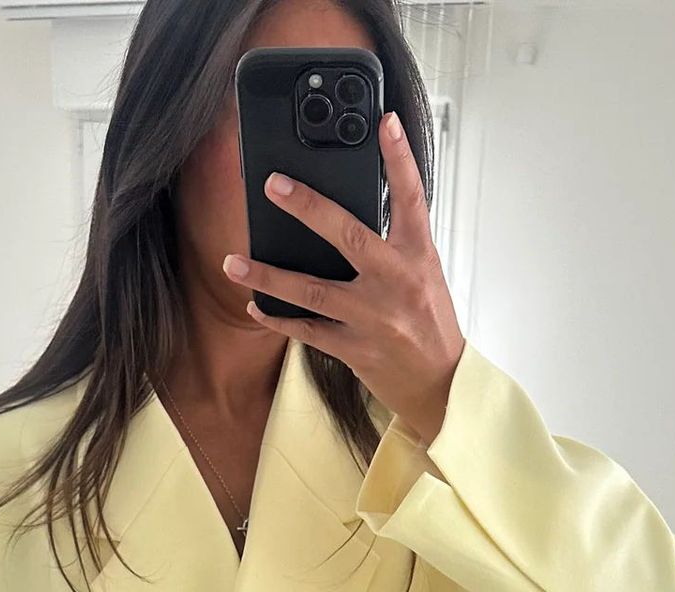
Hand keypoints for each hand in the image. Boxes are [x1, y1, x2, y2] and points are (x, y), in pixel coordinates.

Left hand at [221, 109, 464, 444]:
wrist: (441, 386)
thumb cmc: (430, 326)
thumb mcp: (424, 275)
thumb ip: (394, 245)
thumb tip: (348, 214)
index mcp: (417, 257)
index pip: (411, 198)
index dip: (399, 158)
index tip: (386, 123)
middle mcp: (396, 282)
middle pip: (347, 235)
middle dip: (307, 207)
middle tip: (273, 185)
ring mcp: (373, 318)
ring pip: (312, 290)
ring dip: (267, 275)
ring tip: (233, 263)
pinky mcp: (356, 350)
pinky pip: (307, 330)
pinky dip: (278, 318)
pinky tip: (255, 306)